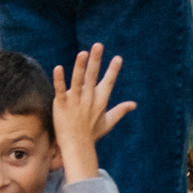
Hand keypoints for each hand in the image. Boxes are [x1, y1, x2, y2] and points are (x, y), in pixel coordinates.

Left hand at [51, 43, 135, 180]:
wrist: (76, 146)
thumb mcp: (108, 122)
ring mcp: (75, 101)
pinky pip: (60, 90)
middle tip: (99, 46)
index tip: (118, 58)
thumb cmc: (91, 134)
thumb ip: (120, 111)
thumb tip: (133, 104)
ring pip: (78, 80)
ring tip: (83, 53)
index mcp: (100, 101)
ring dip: (80, 66)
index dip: (112, 70)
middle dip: (96, 61)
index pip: (108, 82)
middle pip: (93, 76)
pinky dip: (59, 79)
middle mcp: (89, 99)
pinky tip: (58, 68)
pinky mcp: (61, 105)